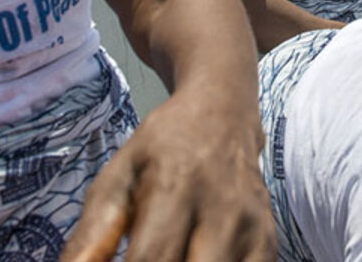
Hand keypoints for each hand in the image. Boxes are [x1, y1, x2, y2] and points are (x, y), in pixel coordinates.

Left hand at [62, 91, 275, 261]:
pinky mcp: (269, 242)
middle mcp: (224, 209)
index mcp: (177, 187)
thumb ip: (92, 235)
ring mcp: (254, 227)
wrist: (222, 114)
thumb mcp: (117, 179)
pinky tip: (194, 257)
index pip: (151, 261)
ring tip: (171, 256)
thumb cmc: (160, 151)